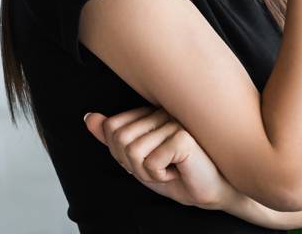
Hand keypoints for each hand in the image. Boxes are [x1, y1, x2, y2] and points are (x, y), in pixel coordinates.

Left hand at [83, 106, 237, 210]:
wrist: (213, 190)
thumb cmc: (180, 174)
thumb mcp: (139, 160)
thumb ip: (113, 139)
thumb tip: (88, 117)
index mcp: (151, 112)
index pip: (112, 128)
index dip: (122, 154)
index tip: (147, 160)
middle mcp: (162, 111)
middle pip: (120, 140)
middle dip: (134, 165)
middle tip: (159, 168)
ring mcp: (174, 121)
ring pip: (133, 152)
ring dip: (148, 172)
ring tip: (170, 168)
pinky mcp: (183, 136)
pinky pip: (150, 162)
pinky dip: (161, 176)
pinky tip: (179, 170)